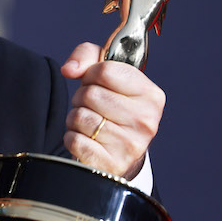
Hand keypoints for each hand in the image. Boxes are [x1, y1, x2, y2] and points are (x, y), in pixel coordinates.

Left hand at [60, 42, 164, 178]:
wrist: (121, 150)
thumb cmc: (112, 105)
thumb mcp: (107, 74)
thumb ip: (87, 56)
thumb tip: (70, 69)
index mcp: (151, 95)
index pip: (105, 71)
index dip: (90, 73)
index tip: (95, 81)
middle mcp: (146, 120)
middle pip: (90, 94)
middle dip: (82, 97)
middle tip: (92, 105)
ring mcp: (131, 145)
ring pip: (80, 117)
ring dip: (76, 117)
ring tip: (90, 122)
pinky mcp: (112, 164)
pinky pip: (74, 140)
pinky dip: (72, 137)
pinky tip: (87, 139)